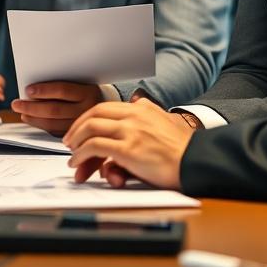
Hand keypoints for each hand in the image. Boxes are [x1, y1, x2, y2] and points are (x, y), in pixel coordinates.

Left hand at [12, 81, 101, 135]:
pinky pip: (56, 132)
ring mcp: (83, 125)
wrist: (110, 109)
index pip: (62, 90)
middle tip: (17, 104)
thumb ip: (63, 84)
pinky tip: (33, 120)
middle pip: (55, 109)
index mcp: (88, 92)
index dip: (43, 90)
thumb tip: (34, 89)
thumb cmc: (88, 91)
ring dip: (34, 119)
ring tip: (22, 113)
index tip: (28, 90)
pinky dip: (42, 126)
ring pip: (53, 124)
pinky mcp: (78, 136)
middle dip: (32, 107)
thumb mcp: (82, 82)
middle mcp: (87, 110)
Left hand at [63, 99, 193, 190]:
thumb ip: (150, 112)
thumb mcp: (167, 121)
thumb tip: (139, 103)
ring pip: (91, 129)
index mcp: (142, 108)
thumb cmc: (185, 148)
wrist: (197, 161)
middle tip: (69, 140)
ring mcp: (131, 131)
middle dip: (77, 127)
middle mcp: (134, 115)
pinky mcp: (128, 150)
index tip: (81, 128)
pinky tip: (77, 163)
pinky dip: (81, 154)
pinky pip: (95, 147)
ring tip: (72, 154)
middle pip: (94, 114)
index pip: (106, 107)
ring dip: (76, 142)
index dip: (89, 118)